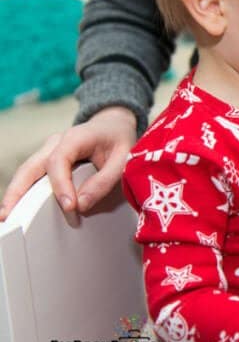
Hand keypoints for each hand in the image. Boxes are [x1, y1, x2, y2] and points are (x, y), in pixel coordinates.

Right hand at [0, 106, 137, 220]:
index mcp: (75, 137)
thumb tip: (82, 204)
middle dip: (18, 190)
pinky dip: (24, 191)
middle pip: (30, 166)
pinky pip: (33, 176)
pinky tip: (18, 208)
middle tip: (9, 215)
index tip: (70, 206)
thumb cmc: (119, 139)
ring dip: (15, 193)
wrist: (113, 125)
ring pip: (26, 172)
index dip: (61, 185)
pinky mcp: (48, 161)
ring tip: (6, 216)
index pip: (59, 161)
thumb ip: (105, 180)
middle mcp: (56, 143)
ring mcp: (48, 151)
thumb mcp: (123, 157)